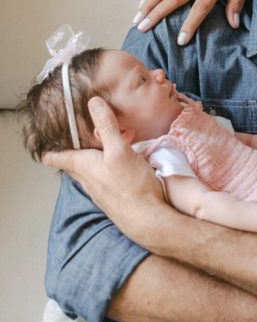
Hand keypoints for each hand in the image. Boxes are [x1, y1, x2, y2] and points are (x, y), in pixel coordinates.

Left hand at [43, 97, 166, 245]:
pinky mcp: (112, 194)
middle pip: (71, 161)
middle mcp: (86, 179)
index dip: (47, 145)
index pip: (54, 156)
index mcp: (82, 166)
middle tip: (76, 130)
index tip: (42, 135)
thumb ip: (106, 127)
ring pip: (87, 169)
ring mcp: (99, 189)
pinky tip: (118, 161)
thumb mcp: (119, 150)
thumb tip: (93, 103)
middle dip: (71, 146)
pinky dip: (104, 164)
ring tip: (101, 141)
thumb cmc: (131, 186)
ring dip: (90, 155)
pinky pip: (101, 176)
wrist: (148, 218)